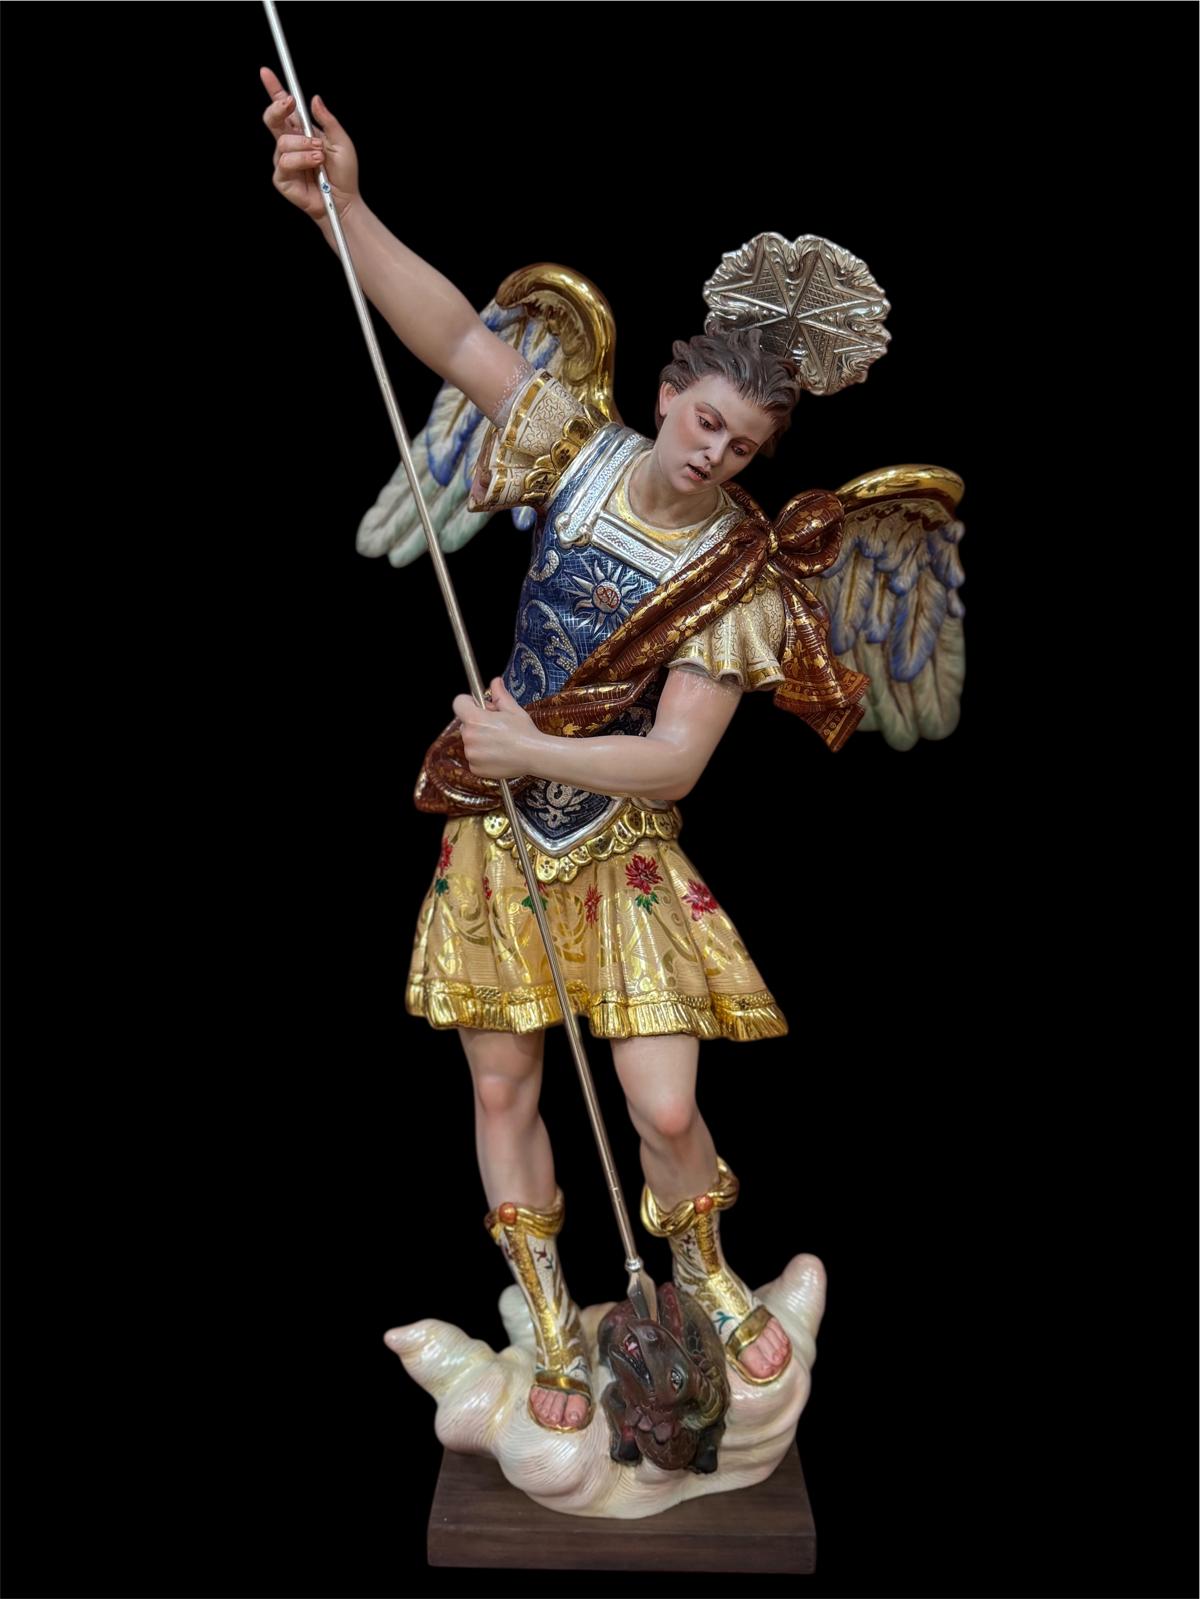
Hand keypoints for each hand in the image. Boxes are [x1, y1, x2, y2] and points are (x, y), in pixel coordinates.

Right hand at [260, 66, 358, 223]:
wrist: (344, 201)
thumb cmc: (343, 173)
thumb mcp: (341, 141)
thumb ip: (328, 121)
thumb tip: (314, 99)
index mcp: (301, 131)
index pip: (283, 108)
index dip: (273, 89)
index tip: (266, 72)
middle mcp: (290, 144)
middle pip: (272, 118)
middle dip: (278, 107)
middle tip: (290, 104)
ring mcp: (284, 161)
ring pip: (283, 142)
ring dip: (304, 146)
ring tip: (320, 156)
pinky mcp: (282, 179)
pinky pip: (285, 163)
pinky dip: (302, 161)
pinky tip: (315, 166)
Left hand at [452, 678, 538, 780]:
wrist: (534, 756)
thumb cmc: (525, 732)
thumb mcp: (512, 709)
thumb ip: (499, 694)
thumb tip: (495, 681)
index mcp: (475, 719)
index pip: (459, 703)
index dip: (468, 702)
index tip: (478, 706)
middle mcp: (469, 737)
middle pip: (465, 725)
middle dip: (477, 724)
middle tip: (496, 727)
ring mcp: (471, 754)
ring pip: (470, 742)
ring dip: (480, 741)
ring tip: (500, 743)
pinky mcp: (475, 768)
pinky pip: (474, 759)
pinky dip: (483, 757)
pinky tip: (498, 754)